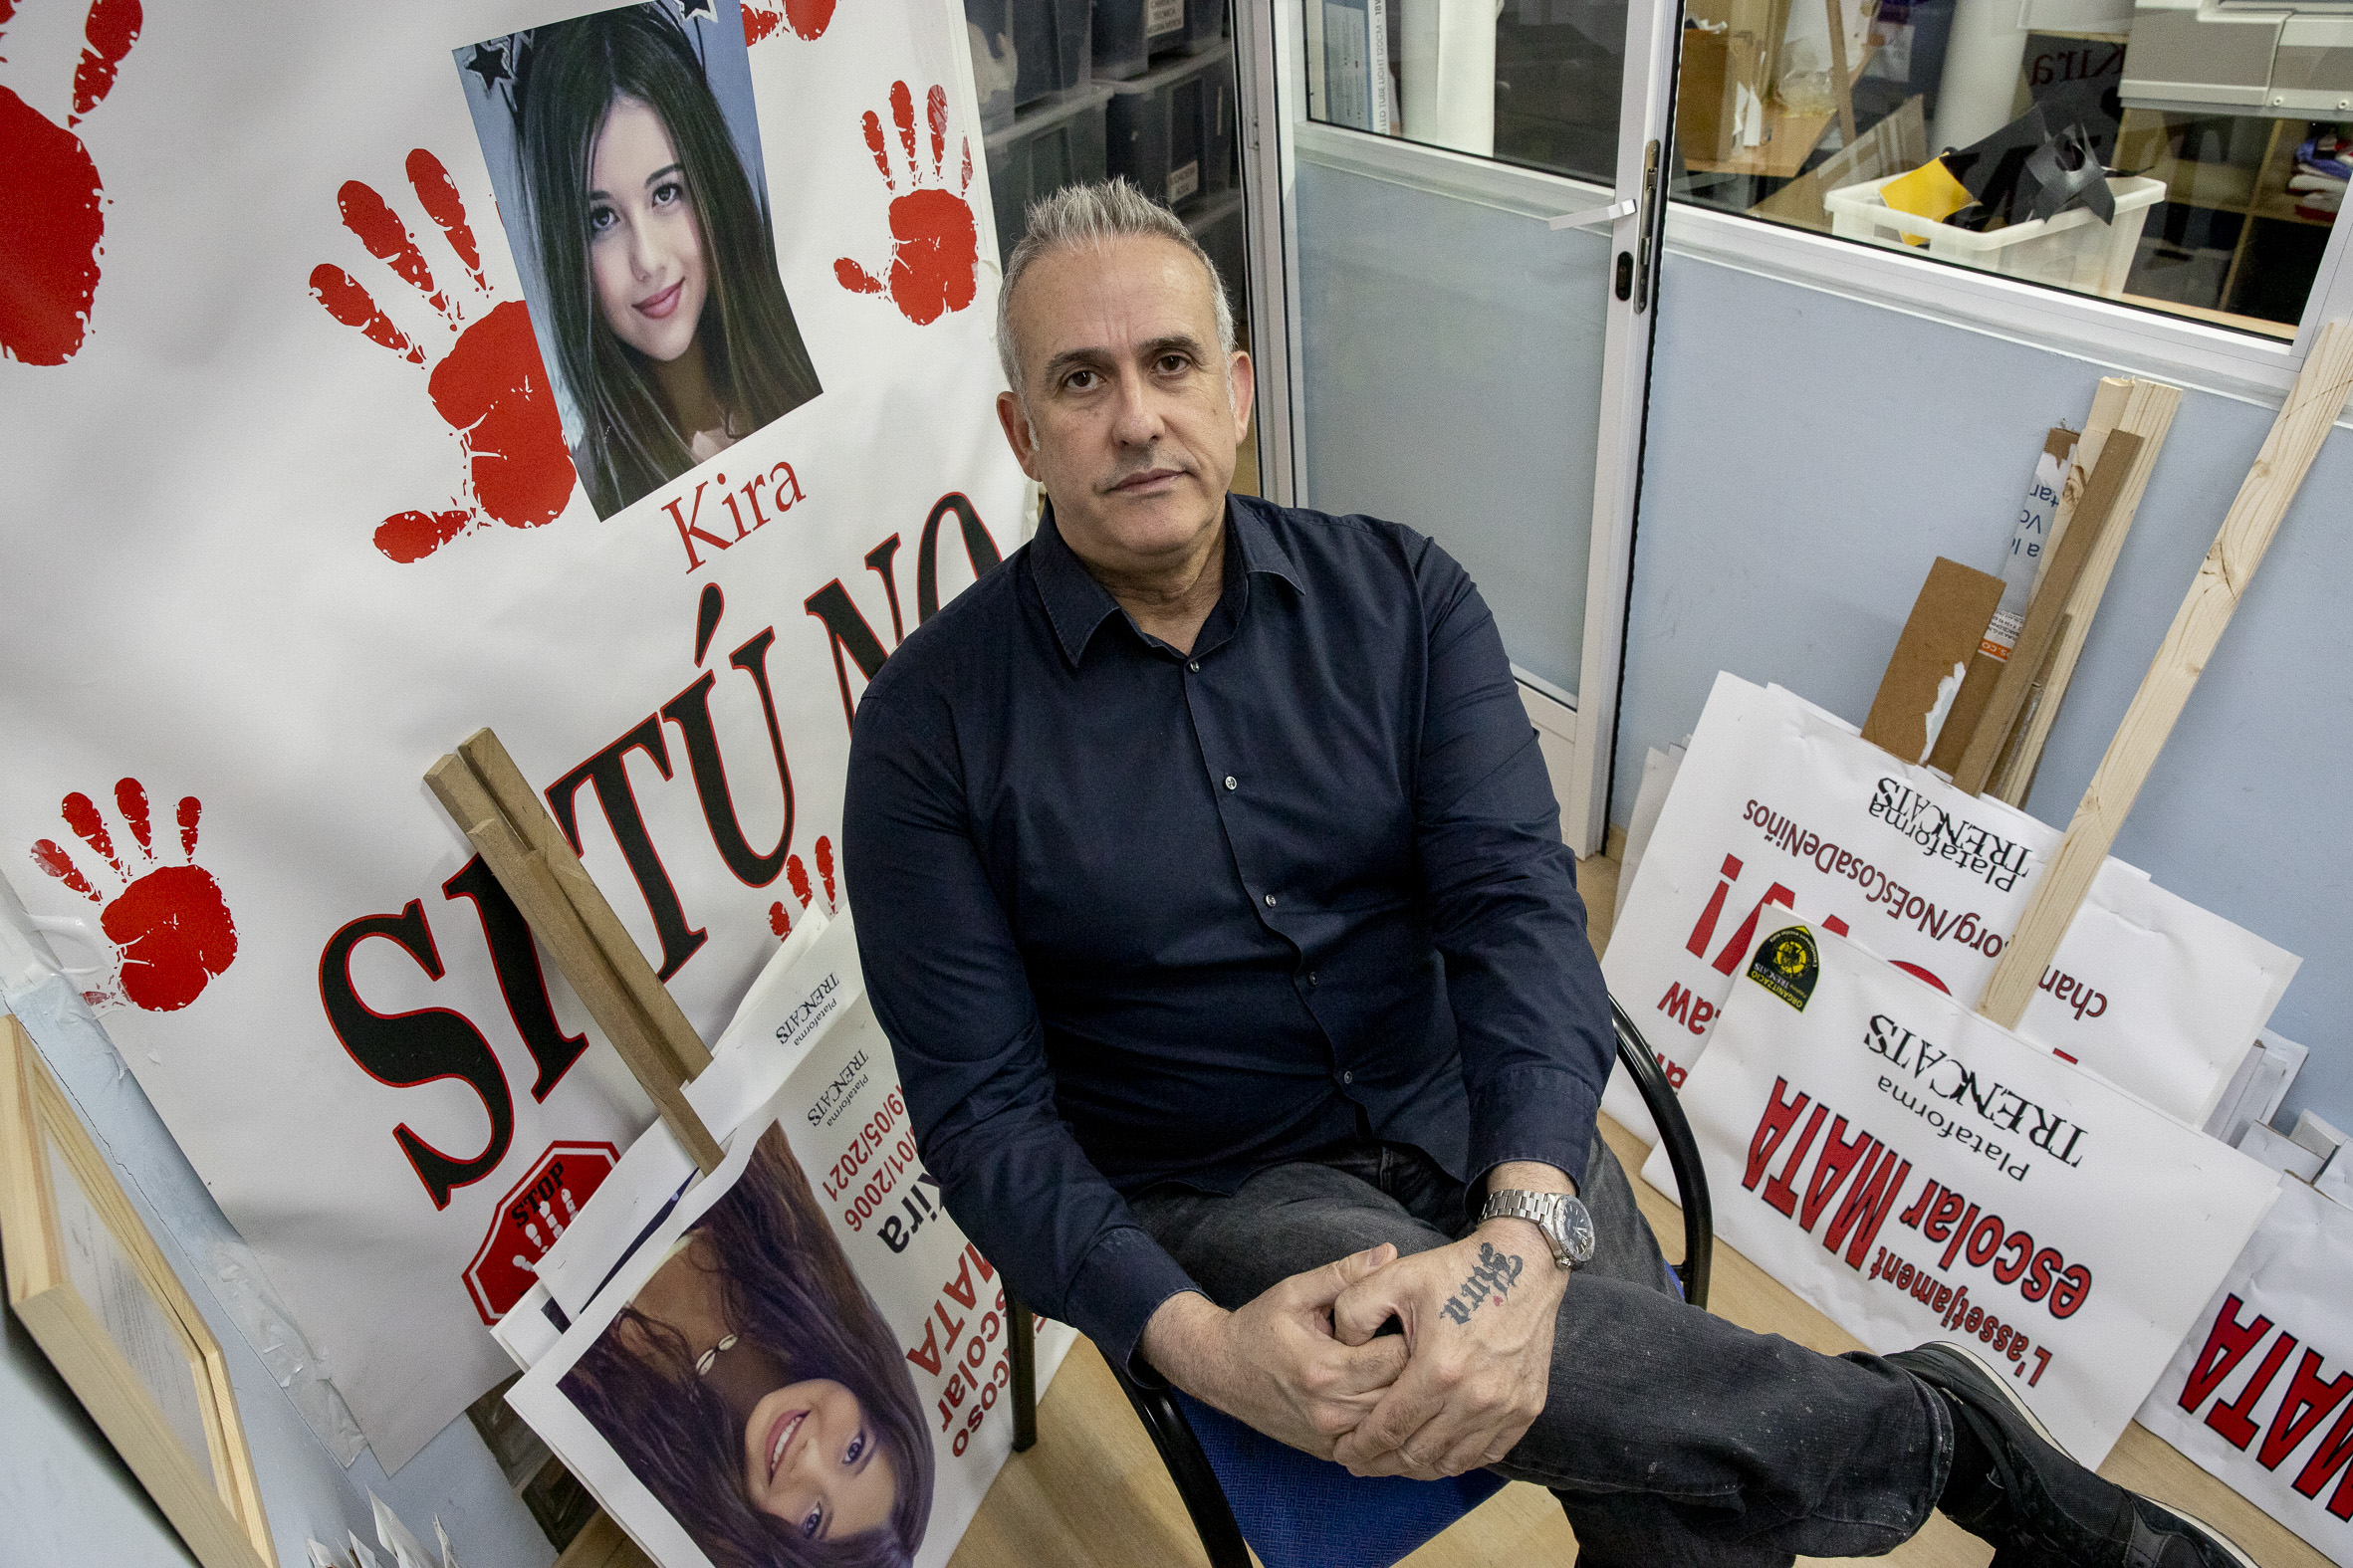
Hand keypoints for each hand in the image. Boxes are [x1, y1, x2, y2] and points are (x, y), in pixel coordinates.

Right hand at [1139, 1246, 1412, 1458]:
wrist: (1219, 1371)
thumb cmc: (1259, 1327)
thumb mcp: (1296, 1291)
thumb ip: (1344, 1274)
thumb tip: (1389, 1252)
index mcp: (1326, 1368)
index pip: (1398, 1359)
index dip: (1416, 1338)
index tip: (1419, 1322)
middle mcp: (1331, 1409)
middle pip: (1403, 1395)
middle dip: (1419, 1370)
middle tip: (1425, 1345)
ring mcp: (1330, 1436)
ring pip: (1393, 1423)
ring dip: (1407, 1398)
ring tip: (1413, 1369)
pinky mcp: (1329, 1450)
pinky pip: (1375, 1443)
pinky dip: (1389, 1421)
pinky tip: (1393, 1396)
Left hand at [1326, 1222, 1568, 1479]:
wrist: (1524, 1265)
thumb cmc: (1454, 1272)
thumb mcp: (1393, 1278)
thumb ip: (1353, 1312)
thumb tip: (1339, 1349)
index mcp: (1439, 1369)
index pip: (1390, 1429)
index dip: (1361, 1447)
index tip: (1342, 1453)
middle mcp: (1475, 1398)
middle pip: (1418, 1454)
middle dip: (1382, 1463)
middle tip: (1360, 1463)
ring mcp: (1506, 1407)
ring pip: (1451, 1461)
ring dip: (1417, 1467)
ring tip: (1392, 1461)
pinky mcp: (1527, 1409)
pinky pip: (1487, 1453)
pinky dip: (1457, 1460)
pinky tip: (1436, 1453)